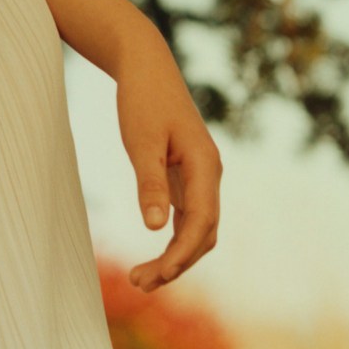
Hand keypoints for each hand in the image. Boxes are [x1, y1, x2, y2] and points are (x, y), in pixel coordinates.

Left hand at [114, 30, 221, 292]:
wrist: (146, 65)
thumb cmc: (143, 99)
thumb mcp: (141, 140)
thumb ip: (150, 182)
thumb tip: (154, 227)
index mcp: (206, 165)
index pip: (201, 222)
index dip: (181, 253)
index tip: (157, 275)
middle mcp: (210, 174)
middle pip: (203, 233)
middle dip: (176, 263)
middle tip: (138, 284)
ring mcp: (201, 176)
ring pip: (197, 229)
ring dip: (174, 256)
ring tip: (139, 278)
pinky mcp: (187, 175)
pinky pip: (187, 217)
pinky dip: (173, 240)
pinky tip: (153, 255)